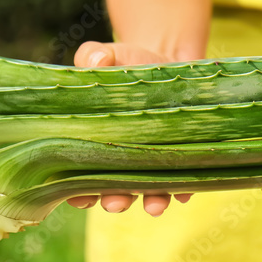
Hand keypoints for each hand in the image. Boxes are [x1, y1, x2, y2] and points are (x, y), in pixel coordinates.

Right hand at [66, 41, 192, 216]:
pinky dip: (185, 188)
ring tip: (153, 205)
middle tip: (113, 202)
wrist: (168, 64)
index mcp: (93, 145)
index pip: (78, 176)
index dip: (75, 191)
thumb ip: (93, 56)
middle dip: (114, 200)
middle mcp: (121, 162)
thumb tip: (96, 61)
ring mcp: (152, 164)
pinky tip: (184, 191)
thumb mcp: (108, 55)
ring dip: (151, 201)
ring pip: (150, 192)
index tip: (76, 197)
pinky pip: (185, 181)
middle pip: (114, 191)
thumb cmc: (127, 64)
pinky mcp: (182, 159)